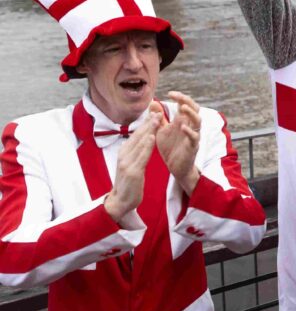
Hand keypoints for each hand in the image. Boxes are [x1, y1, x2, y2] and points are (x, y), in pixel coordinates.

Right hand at [104, 105, 160, 222]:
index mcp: (124, 151)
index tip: (156, 111)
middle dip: (149, 122)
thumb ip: (137, 150)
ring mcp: (127, 163)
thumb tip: (144, 136)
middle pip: (138, 135)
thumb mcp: (132, 162)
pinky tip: (152, 137)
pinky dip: (147, 146)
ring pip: (140, 143)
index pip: (137, 134)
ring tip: (158, 118)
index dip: (147, 122)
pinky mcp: (133, 172)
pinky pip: (141, 156)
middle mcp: (124, 154)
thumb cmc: (129, 181)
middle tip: (159, 110)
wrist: (121, 201)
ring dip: (149, 129)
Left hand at [155, 91, 201, 192]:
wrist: (175, 167)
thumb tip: (152, 102)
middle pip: (195, 108)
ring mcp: (193, 135)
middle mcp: (190, 125)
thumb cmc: (170, 147)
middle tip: (177, 96)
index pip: (185, 104)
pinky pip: (195, 137)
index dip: (179, 97)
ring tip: (183, 108)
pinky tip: (183, 127)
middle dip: (187, 101)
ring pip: (198, 121)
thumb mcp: (161, 130)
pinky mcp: (193, 146)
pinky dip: (190, 131)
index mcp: (182, 121)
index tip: (170, 93)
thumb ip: (158, 117)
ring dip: (191, 113)